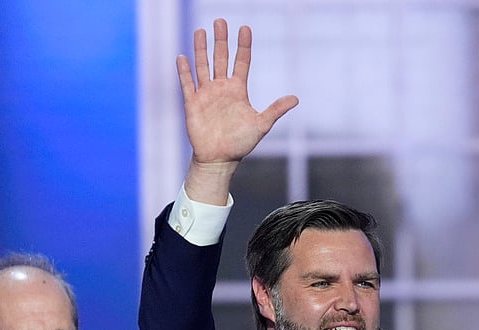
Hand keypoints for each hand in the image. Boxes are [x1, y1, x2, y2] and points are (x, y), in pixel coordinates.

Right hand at [177, 18, 297, 203]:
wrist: (219, 159)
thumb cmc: (241, 143)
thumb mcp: (261, 125)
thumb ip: (275, 110)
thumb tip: (295, 99)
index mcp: (238, 90)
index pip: (241, 62)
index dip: (243, 46)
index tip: (245, 28)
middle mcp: (221, 88)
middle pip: (221, 58)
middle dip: (221, 40)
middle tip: (220, 21)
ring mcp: (206, 94)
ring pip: (203, 66)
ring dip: (201, 49)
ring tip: (201, 31)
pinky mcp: (192, 103)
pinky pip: (187, 83)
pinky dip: (184, 71)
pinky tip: (182, 57)